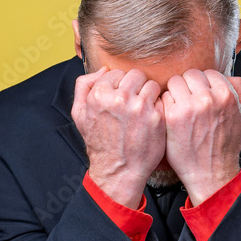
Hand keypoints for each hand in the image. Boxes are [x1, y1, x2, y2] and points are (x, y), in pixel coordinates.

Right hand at [71, 66, 164, 208]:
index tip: (121, 99)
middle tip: (134, 104)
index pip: (116, 72)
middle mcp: (120, 98)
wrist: (118, 171)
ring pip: (151, 85)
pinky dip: (158, 108)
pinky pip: (162, 101)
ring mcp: (140, 108)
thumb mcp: (79, 114)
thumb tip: (102, 69)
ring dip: (149, 96)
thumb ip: (84, 86)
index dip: (120, 85)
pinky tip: (151, 120)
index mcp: (99, 94)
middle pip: (136, 75)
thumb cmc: (99, 143)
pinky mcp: (156, 118)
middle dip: (136, 87)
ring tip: (143, 112)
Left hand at [161, 70, 240, 204]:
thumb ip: (240, 91)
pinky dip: (167, 106)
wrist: (212, 174)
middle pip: (190, 74)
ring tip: (181, 109)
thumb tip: (229, 75)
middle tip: (189, 103)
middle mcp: (209, 98)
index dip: (203, 85)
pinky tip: (173, 119)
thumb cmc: (226, 146)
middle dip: (189, 87)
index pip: (208, 73)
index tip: (201, 97)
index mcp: (227, 95)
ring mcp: (190, 107)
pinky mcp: (173, 117)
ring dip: (176, 94)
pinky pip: (165, 97)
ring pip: (175, 82)